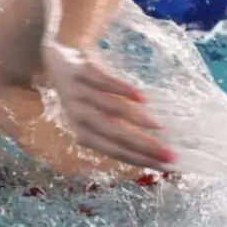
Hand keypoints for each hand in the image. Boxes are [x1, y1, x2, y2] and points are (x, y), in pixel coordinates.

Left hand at [43, 41, 174, 168]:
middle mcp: (79, 115)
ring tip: (159, 127)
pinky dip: (123, 90)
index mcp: (82, 131)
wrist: (57, 61)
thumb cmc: (84, 95)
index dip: (138, 159)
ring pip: (110, 109)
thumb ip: (113, 131)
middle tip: (169, 154)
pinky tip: (142, 98)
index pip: (113, 150)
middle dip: (143, 146)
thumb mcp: (92, 117)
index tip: (165, 166)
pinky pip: (103, 81)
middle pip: (114, 134)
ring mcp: (79, 92)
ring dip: (136, 119)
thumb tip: (151, 149)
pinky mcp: (82, 71)